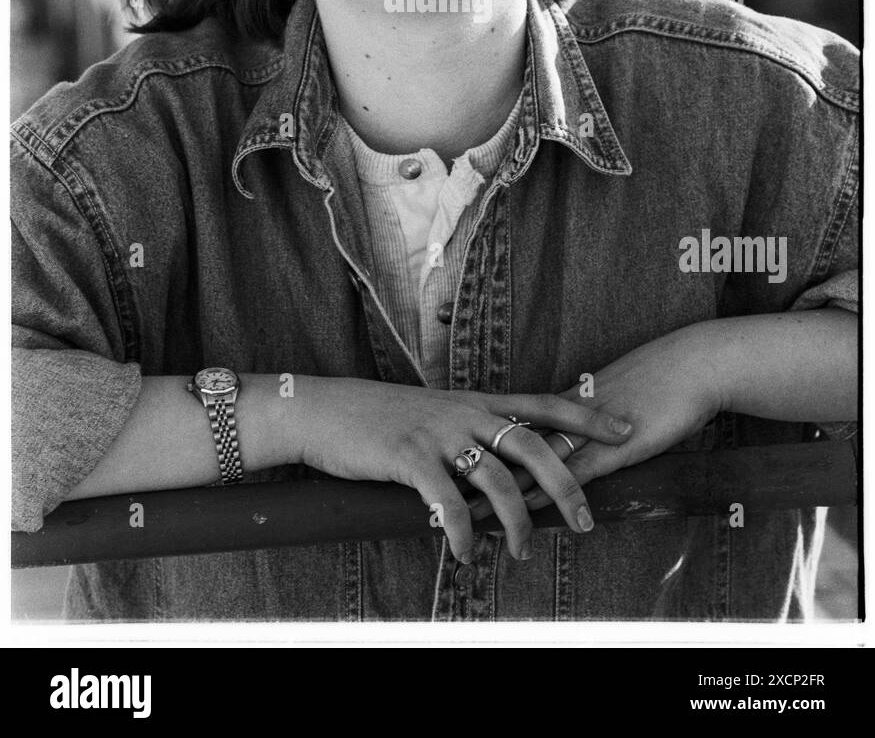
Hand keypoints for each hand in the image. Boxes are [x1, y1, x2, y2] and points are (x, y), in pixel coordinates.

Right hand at [294, 376, 634, 561]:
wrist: (326, 411)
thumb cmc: (381, 419)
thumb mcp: (434, 416)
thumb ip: (470, 435)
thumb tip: (501, 467)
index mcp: (476, 402)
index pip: (542, 403)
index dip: (586, 416)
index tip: (626, 429)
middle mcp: (464, 412)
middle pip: (531, 444)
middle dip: (565, 484)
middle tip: (585, 522)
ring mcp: (437, 433)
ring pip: (495, 479)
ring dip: (515, 521)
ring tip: (522, 552)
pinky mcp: (409, 457)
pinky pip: (447, 503)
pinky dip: (463, 533)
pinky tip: (467, 555)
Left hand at [471, 324, 721, 517]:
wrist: (696, 364)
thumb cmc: (664, 379)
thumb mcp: (619, 396)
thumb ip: (592, 418)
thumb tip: (575, 436)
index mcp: (567, 400)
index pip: (513, 425)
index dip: (481, 444)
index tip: (449, 458)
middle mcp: (569, 413)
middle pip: (511, 444)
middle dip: (477, 468)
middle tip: (440, 487)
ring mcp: (589, 430)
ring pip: (534, 463)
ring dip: (503, 489)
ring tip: (467, 512)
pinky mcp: (613, 448)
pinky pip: (574, 473)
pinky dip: (548, 494)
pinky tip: (527, 510)